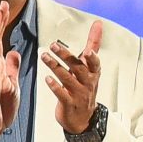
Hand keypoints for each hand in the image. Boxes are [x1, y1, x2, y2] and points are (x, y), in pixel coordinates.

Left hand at [43, 19, 103, 137]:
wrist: (83, 118)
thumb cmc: (85, 86)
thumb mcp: (91, 66)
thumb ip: (93, 44)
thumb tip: (98, 23)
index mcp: (93, 73)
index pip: (95, 64)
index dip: (92, 59)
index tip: (87, 51)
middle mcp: (87, 83)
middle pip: (78, 69)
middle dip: (66, 57)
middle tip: (53, 45)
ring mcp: (79, 94)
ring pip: (67, 79)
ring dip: (55, 67)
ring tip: (44, 56)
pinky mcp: (69, 104)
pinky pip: (62, 95)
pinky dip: (55, 86)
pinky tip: (47, 79)